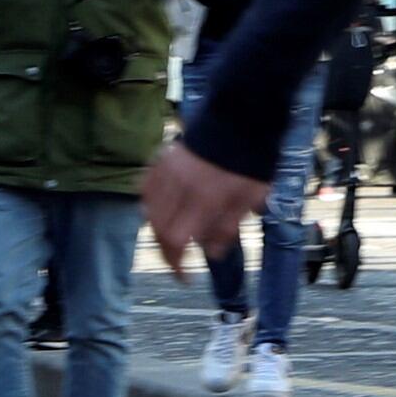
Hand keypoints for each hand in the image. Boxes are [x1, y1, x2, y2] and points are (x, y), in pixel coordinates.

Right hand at [143, 140, 264, 272]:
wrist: (240, 120)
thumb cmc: (249, 164)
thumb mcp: (249, 200)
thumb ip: (228, 228)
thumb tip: (211, 254)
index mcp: (202, 198)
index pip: (176, 239)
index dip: (176, 263)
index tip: (183, 276)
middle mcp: (178, 186)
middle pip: (157, 228)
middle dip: (165, 251)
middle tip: (177, 262)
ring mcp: (166, 171)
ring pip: (148, 209)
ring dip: (156, 230)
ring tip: (170, 239)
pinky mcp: (161, 159)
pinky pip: (145, 187)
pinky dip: (148, 205)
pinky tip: (159, 212)